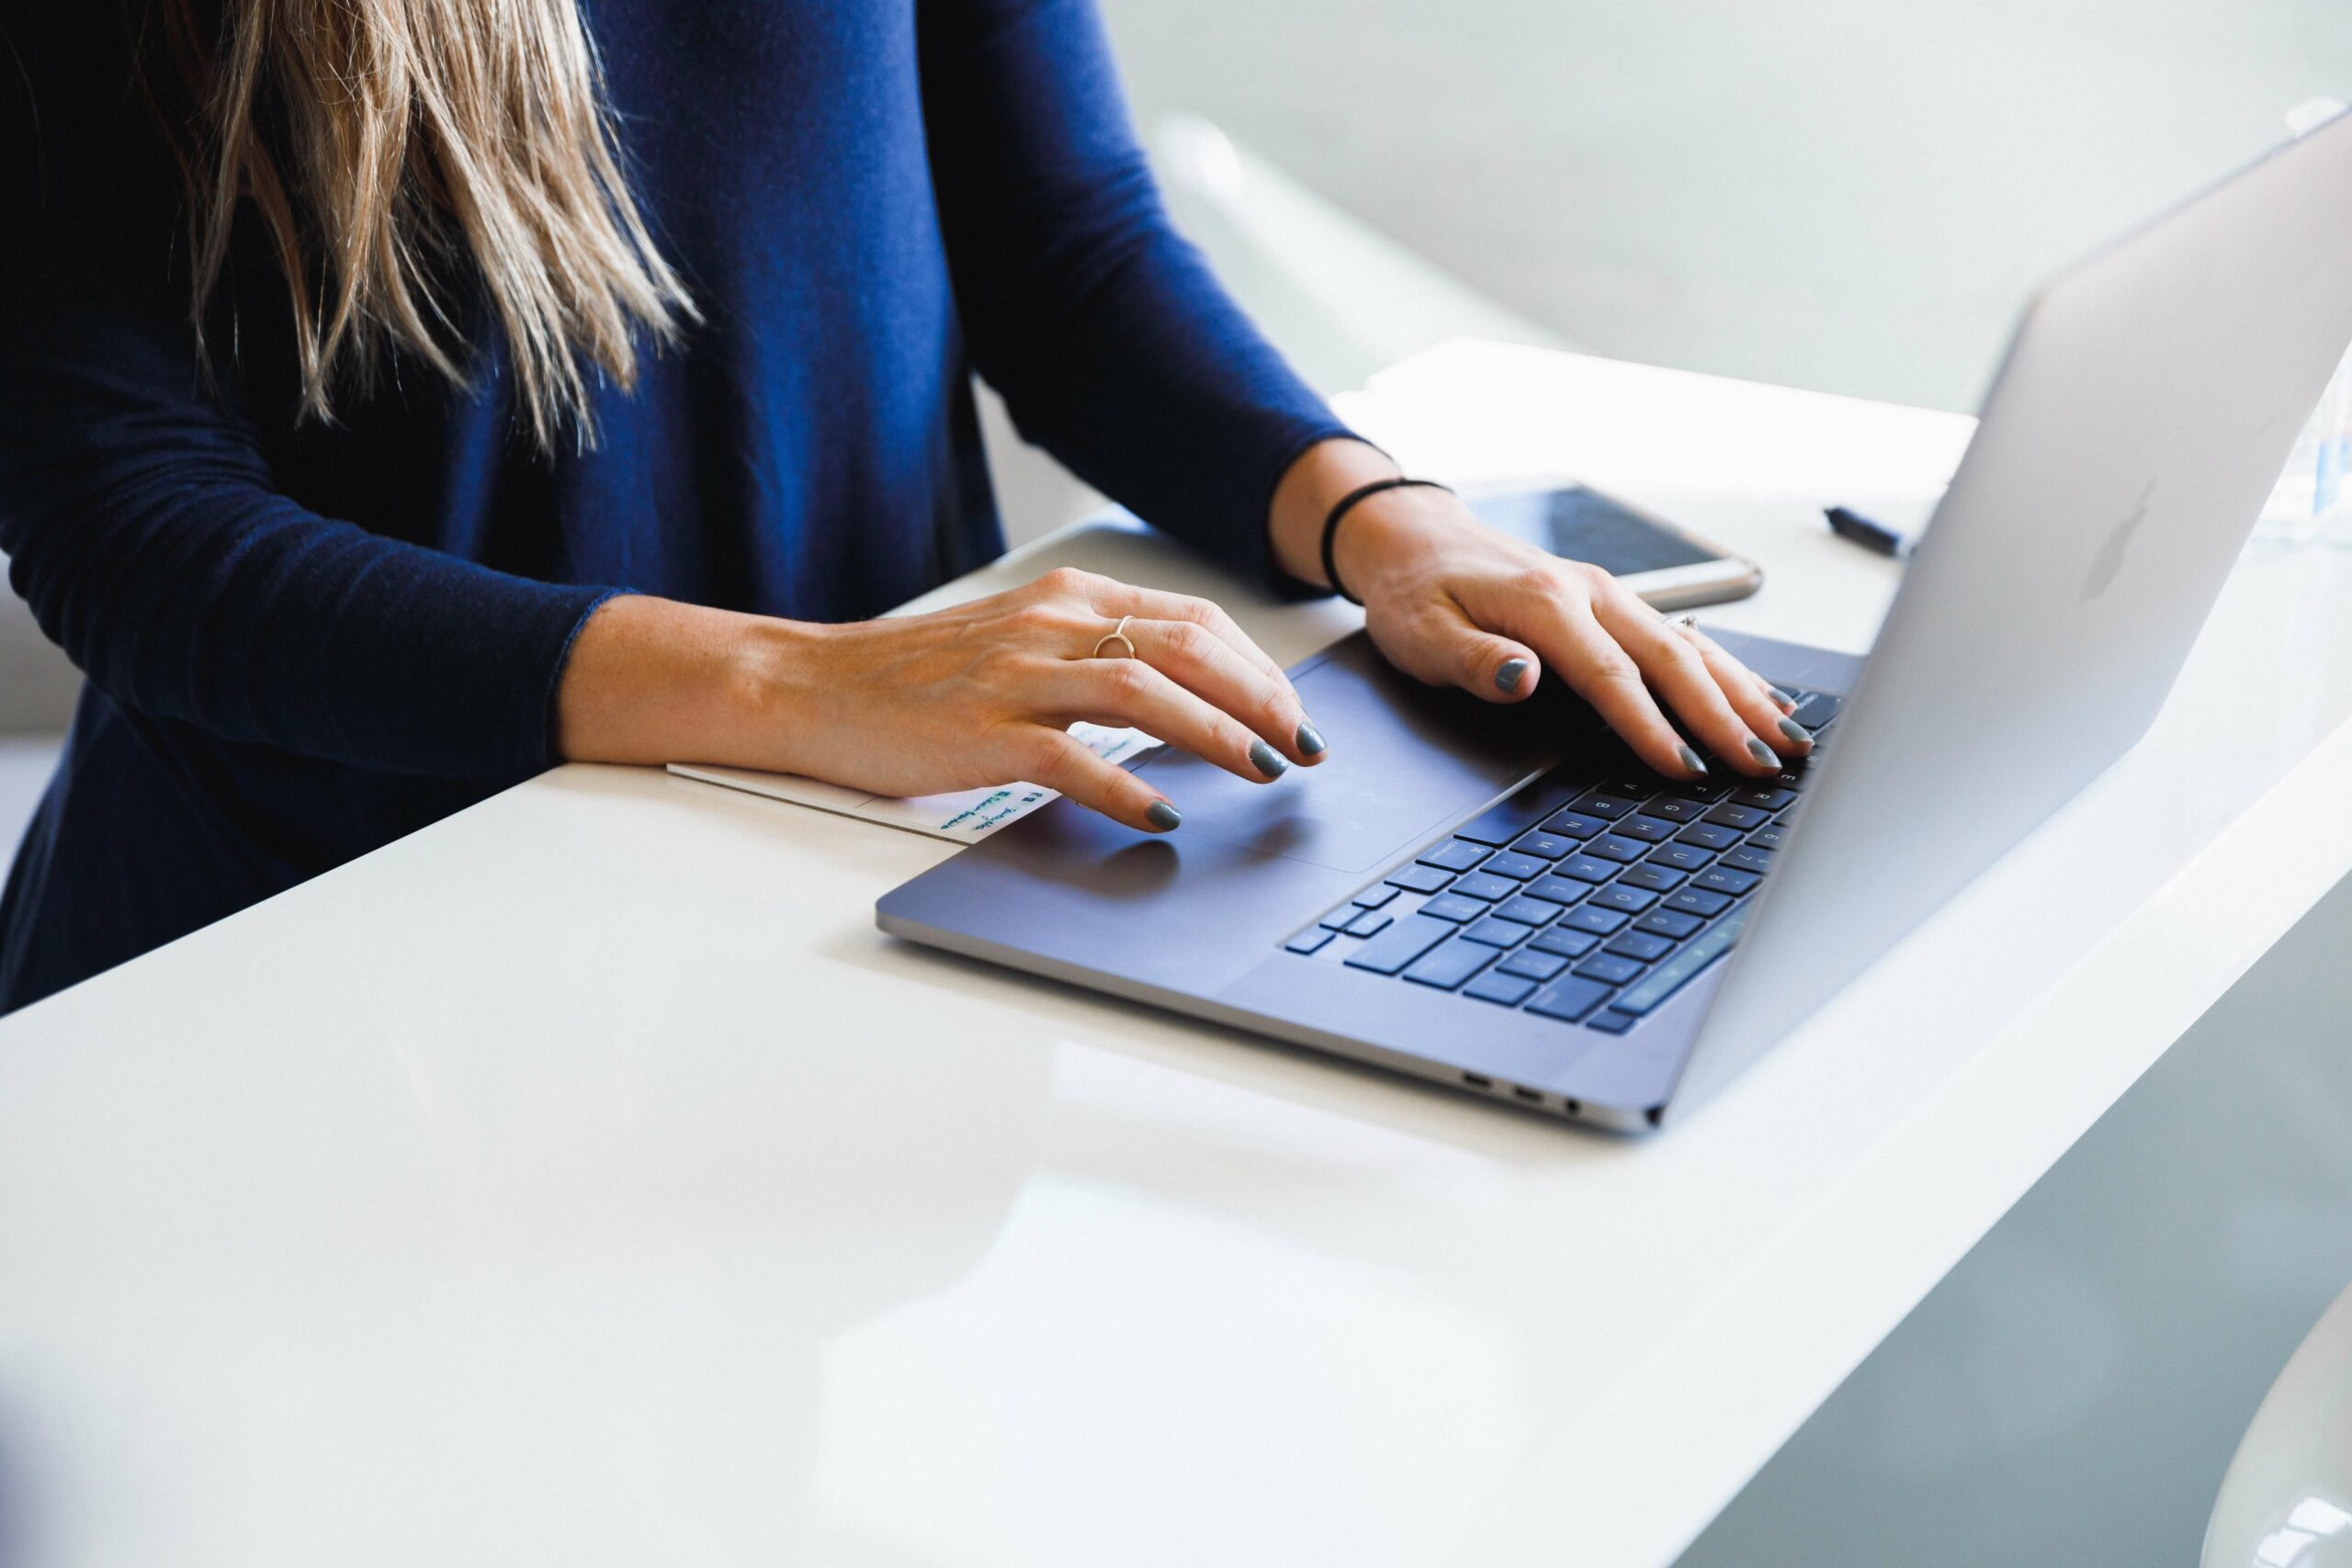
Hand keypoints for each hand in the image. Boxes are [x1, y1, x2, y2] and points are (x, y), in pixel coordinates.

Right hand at [556, 570, 1326, 832]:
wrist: (813, 686)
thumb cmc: (916, 678)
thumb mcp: (1019, 642)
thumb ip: (1094, 656)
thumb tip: (1187, 698)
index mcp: (1066, 599)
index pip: (1191, 619)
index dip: (1258, 666)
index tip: (1297, 711)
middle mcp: (1050, 625)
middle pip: (1186, 647)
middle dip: (1261, 698)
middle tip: (1305, 746)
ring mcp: (1016, 677)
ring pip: (1145, 691)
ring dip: (1218, 733)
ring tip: (1263, 771)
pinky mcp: (983, 732)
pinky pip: (1073, 759)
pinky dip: (1128, 787)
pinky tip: (1163, 815)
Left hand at [1271, 442, 1810, 779]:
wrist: (1416, 538)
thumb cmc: (1416, 593)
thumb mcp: (1422, 634)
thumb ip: (1475, 660)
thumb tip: (1524, 678)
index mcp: (1545, 603)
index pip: (1611, 676)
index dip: (1651, 726)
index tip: (1686, 768)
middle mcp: (1590, 593)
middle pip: (1672, 660)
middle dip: (1724, 716)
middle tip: (1765, 766)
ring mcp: (1609, 595)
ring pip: (1691, 646)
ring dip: (1743, 694)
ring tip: (1788, 740)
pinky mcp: (1614, 603)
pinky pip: (1684, 637)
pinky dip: (1728, 670)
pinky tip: (1761, 698)